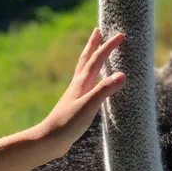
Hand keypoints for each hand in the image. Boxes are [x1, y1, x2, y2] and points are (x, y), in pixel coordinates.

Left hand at [39, 28, 125, 154]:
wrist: (49, 140)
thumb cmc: (68, 123)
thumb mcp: (89, 106)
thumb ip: (104, 90)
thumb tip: (122, 74)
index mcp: (81, 82)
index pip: (97, 59)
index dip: (109, 46)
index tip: (121, 35)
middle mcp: (78, 84)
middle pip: (86, 58)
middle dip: (93, 44)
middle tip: (98, 30)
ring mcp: (76, 93)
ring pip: (84, 69)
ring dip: (90, 56)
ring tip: (94, 50)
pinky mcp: (76, 103)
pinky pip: (86, 81)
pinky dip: (90, 74)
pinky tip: (92, 81)